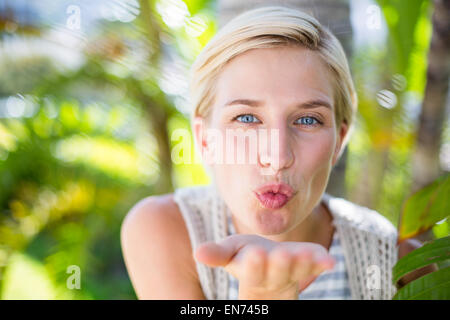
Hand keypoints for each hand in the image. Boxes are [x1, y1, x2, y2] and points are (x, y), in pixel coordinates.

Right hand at [194, 234, 335, 298]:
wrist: (271, 265)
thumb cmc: (247, 255)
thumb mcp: (231, 252)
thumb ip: (217, 254)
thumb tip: (197, 252)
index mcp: (252, 272)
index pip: (252, 272)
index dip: (254, 265)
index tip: (254, 255)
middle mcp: (274, 275)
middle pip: (277, 272)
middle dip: (280, 264)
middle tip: (282, 255)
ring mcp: (294, 271)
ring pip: (298, 270)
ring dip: (302, 264)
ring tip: (305, 255)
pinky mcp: (310, 264)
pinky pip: (317, 265)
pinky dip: (323, 263)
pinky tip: (330, 261)